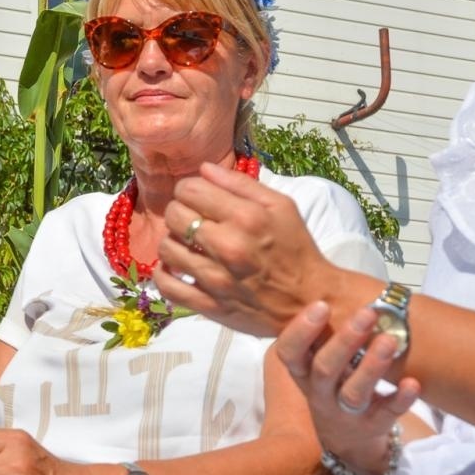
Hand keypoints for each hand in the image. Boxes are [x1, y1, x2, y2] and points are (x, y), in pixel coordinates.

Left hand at [155, 161, 335, 336]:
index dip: (189, 189)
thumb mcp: (282, 206)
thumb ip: (240, 183)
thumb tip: (203, 168)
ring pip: (166, 248)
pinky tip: (176, 268)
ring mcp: (216, 279)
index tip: (198, 197)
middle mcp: (228, 246)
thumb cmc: (296, 248)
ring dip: (173, 241)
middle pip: (174, 216)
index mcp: (246, 217)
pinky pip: (166, 287)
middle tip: (192, 218)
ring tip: (188, 243)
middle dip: (179, 211)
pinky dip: (164, 275)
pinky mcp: (209, 306)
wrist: (311, 299)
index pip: (189, 190)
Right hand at [274, 301, 420, 474]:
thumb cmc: (332, 383)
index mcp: (303, 373)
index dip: (301, 331)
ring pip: (353, 393)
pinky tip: (413, 383)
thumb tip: (329, 282)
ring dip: (372, 367)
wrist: (345, 438)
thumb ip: (320, 333)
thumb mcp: (316, 362)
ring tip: (391, 340)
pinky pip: (386, 414)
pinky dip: (400, 400)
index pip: (289, 353)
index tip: (321, 305)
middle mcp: (320, 394)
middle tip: (366, 313)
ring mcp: (346, 413)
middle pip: (324, 369)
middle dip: (344, 341)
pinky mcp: (373, 426)